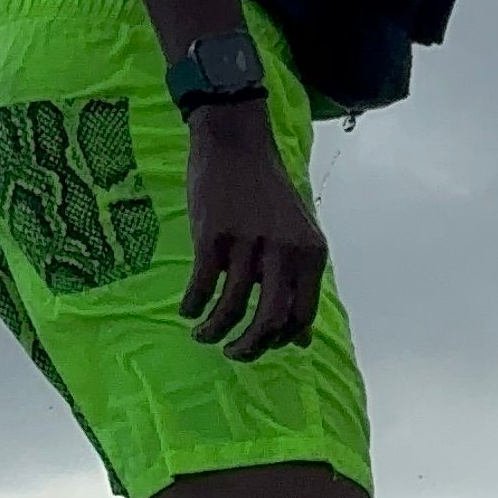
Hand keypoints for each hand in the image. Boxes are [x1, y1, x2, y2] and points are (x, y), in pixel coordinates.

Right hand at [181, 106, 328, 361]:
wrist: (236, 143)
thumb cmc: (266, 193)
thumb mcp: (296, 235)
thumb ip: (300, 283)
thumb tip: (300, 340)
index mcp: (310, 252)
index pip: (301, 315)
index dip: (280, 340)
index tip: (261, 345)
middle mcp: (284, 250)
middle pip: (270, 320)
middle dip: (249, 348)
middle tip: (233, 354)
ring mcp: (249, 242)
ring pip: (233, 307)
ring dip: (215, 331)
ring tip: (203, 335)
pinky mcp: (213, 235)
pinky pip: (202, 286)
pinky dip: (193, 306)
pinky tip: (187, 310)